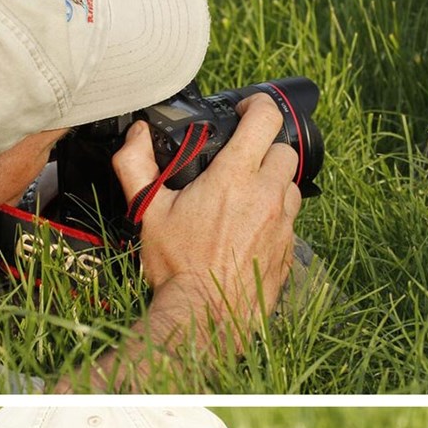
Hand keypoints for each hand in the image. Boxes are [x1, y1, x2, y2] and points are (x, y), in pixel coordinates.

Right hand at [117, 87, 303, 345]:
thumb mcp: (149, 213)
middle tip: (243, 164)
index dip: (257, 106)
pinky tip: (251, 233)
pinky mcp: (288, 252)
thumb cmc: (177, 268)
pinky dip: (276, 221)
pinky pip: (290, 224)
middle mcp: (267, 195)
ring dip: (275, 186)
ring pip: (292, 187)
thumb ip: (137, 166)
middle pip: (284, 151)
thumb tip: (136, 134)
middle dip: (266, 151)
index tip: (243, 112)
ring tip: (248, 201)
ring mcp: (282, 225)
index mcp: (235, 176)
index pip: (266, 117)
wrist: (204, 322)